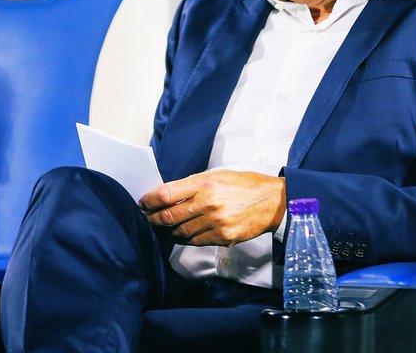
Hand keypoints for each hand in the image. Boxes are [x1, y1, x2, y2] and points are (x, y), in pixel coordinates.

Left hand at [139, 170, 285, 246]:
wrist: (272, 201)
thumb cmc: (245, 185)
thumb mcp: (218, 175)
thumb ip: (193, 185)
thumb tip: (169, 195)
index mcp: (205, 183)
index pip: (167, 194)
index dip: (150, 201)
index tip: (143, 203)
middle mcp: (207, 202)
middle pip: (169, 216)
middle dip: (153, 218)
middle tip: (147, 218)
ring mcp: (214, 222)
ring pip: (180, 231)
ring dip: (168, 230)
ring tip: (163, 227)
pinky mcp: (222, 237)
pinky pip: (195, 241)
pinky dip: (185, 238)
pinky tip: (182, 234)